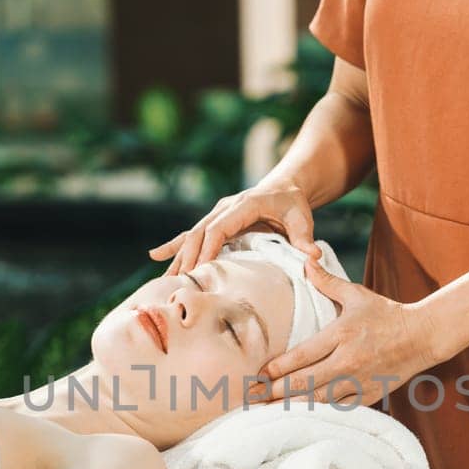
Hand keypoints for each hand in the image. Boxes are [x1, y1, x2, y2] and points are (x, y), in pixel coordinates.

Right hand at [148, 181, 321, 275]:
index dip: (208, 248)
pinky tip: (155, 256)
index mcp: (243, 205)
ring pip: (191, 236)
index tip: (199, 269)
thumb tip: (313, 257)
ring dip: (177, 258)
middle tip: (177, 283)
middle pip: (199, 233)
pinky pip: (191, 235)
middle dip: (187, 258)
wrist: (286, 185)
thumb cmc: (293, 203)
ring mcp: (217, 215)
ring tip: (163, 280)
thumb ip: (305, 239)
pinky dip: (173, 246)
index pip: (219, 228)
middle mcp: (225, 208)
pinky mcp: (215, 222)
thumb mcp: (302, 218)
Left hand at [248, 256, 443, 407]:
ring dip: (292, 405)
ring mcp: (359, 381)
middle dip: (276, 390)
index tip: (259, 373)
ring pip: (319, 399)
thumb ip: (327, 281)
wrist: (423, 335)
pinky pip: (338, 408)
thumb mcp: (356, 294)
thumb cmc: (386, 313)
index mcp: (342, 334)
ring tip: (268, 409)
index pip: (302, 355)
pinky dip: (319, 412)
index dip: (278, 367)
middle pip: (305, 382)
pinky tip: (299, 416)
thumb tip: (306, 261)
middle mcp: (348, 361)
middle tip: (252, 396)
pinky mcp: (369, 395)